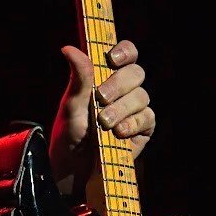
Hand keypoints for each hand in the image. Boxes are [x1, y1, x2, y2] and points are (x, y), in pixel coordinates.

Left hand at [48, 38, 154, 193]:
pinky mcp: (143, 129)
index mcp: (107, 76)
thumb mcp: (71, 105)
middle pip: (136, 73)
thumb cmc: (70, 134)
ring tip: (104, 122)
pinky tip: (118, 132)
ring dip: (121, 108)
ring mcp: (135, 109)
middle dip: (118, 84)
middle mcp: (124, 90)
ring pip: (141, 96)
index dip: (124, 51)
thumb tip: (68, 48)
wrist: (74, 168)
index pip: (126, 53)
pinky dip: (132, 124)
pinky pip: (147, 118)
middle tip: (101, 97)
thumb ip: (78, 78)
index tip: (112, 59)